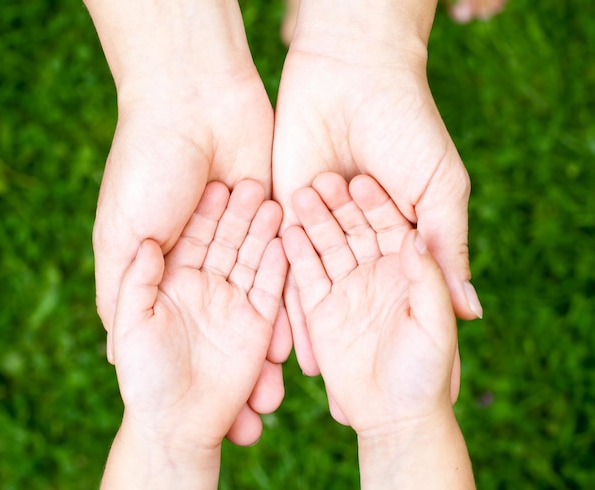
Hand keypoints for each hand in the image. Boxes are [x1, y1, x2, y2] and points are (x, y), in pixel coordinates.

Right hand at [86, 0, 291, 444]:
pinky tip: (296, 339)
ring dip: (267, 340)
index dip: (193, 368)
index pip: (181, 326)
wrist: (194, 97)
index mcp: (163, 258)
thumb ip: (121, 290)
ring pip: (255, 298)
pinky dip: (288, 301)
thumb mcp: (121, 234)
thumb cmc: (147, 165)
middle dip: (238, 362)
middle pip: (223, 317)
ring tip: (280, 383)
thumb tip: (113, 352)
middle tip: (257, 408)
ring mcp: (240, 234)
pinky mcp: (273, 215)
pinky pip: (282, 266)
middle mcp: (203, 251)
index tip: (210, 409)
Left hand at [273, 1, 481, 376]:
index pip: (400, 300)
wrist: (350, 73)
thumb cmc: (407, 125)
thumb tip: (472, 312)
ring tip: (310, 386)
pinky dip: (285, 303)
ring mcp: (322, 230)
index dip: (404, 343)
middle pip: (355, 304)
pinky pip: (285, 267)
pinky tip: (283, 344)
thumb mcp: (439, 190)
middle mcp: (358, 239)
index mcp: (399, 235)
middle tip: (350, 405)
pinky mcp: (287, 215)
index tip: (404, 391)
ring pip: (318, 292)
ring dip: (314, 336)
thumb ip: (448, 249)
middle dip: (353, 350)